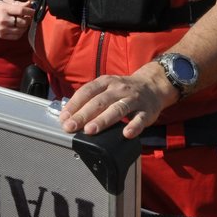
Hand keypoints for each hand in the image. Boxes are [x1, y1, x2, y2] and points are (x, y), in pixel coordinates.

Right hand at [0, 0, 35, 39]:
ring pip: (21, 30)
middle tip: (28, 17)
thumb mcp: (9, 2)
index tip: (34, 11)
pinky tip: (18, 27)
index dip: (30, 11)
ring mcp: (2, 29)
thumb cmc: (1, 8)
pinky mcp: (2, 35)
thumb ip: (20, 4)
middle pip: (22, 22)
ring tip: (22, 22)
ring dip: (25, 26)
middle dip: (28, 19)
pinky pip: (17, 36)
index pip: (21, 10)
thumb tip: (30, 4)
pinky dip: (20, 32)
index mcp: (4, 9)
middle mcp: (2, 20)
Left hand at [59, 67, 174, 138]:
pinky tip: (126, 133)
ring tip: (90, 130)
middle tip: (71, 127)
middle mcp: (119, 89)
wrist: (152, 85)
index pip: (87, 91)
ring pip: (117, 109)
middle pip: (99, 102)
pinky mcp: (147, 111)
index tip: (63, 118)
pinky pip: (140, 119)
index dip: (74, 104)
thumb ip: (90, 98)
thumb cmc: (123, 90)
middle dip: (83, 115)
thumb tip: (68, 115)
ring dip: (103, 120)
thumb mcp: (106, 87)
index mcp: (106, 82)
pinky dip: (134, 126)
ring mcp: (133, 99)